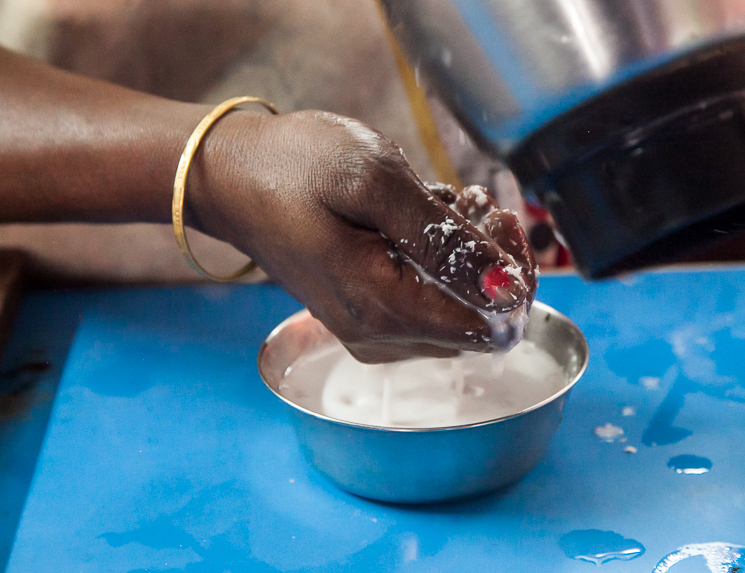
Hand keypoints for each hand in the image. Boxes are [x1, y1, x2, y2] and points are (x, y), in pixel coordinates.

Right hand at [187, 110, 536, 362]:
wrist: (230, 178)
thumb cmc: (293, 169)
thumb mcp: (374, 183)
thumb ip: (445, 242)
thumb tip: (507, 287)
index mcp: (384, 309)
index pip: (493, 329)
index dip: (514, 277)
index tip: (498, 218)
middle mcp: (381, 337)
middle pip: (479, 324)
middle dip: (492, 262)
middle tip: (471, 201)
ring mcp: (372, 332)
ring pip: (458, 314)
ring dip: (467, 259)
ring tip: (443, 203)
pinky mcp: (366, 317)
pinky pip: (429, 305)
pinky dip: (441, 265)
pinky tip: (421, 221)